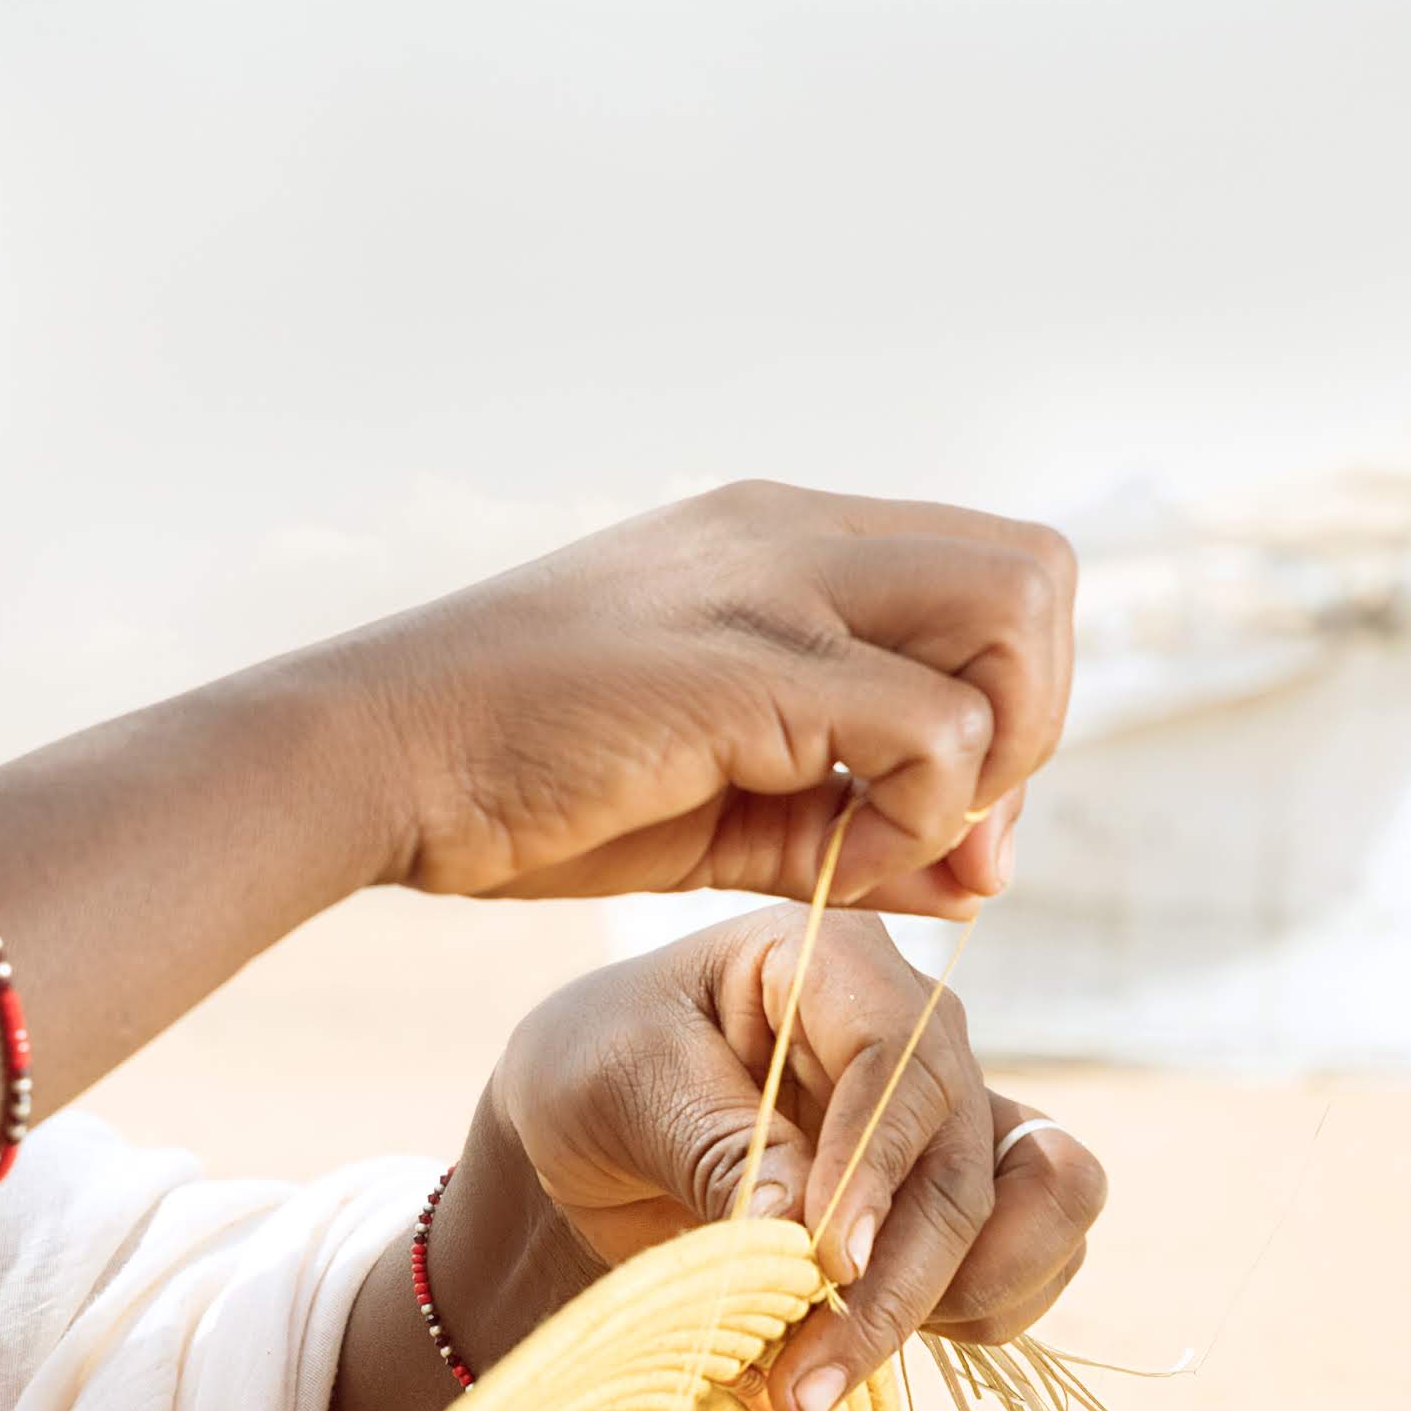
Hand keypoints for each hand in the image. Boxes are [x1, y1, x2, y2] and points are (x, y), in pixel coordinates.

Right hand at [325, 481, 1073, 915]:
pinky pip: (930, 721)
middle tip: (942, 824)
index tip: (940, 816)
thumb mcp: (723, 809)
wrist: (371, 764)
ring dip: (997, 749)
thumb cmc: (521, 789)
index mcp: (781, 542)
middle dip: (1034, 718)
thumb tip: (985, 876)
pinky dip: (923, 807)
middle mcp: (792, 534)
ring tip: (894, 834)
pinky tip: (837, 857)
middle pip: (1038, 573)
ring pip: (1015, 612)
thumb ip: (856, 829)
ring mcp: (772, 584)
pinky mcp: (747, 666)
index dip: (1010, 703)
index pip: (992, 577)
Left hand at [454, 909, 1107, 1410]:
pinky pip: (1034, 1260)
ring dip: (958, 1303)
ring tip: (827, 1372)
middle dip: (897, 1283)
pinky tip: (859, 1346)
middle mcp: (920, 1029)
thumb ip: (716, 1147)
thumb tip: (807, 1235)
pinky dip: (973, 1318)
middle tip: (804, 1384)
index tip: (828, 1262)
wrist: (587, 1134)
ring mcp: (956, 1113)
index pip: (900, 1058)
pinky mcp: (961, 1193)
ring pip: (1047, 1203)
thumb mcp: (621, 1086)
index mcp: (835, 960)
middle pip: (969, 1158)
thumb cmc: (594, 1074)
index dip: (875, 1167)